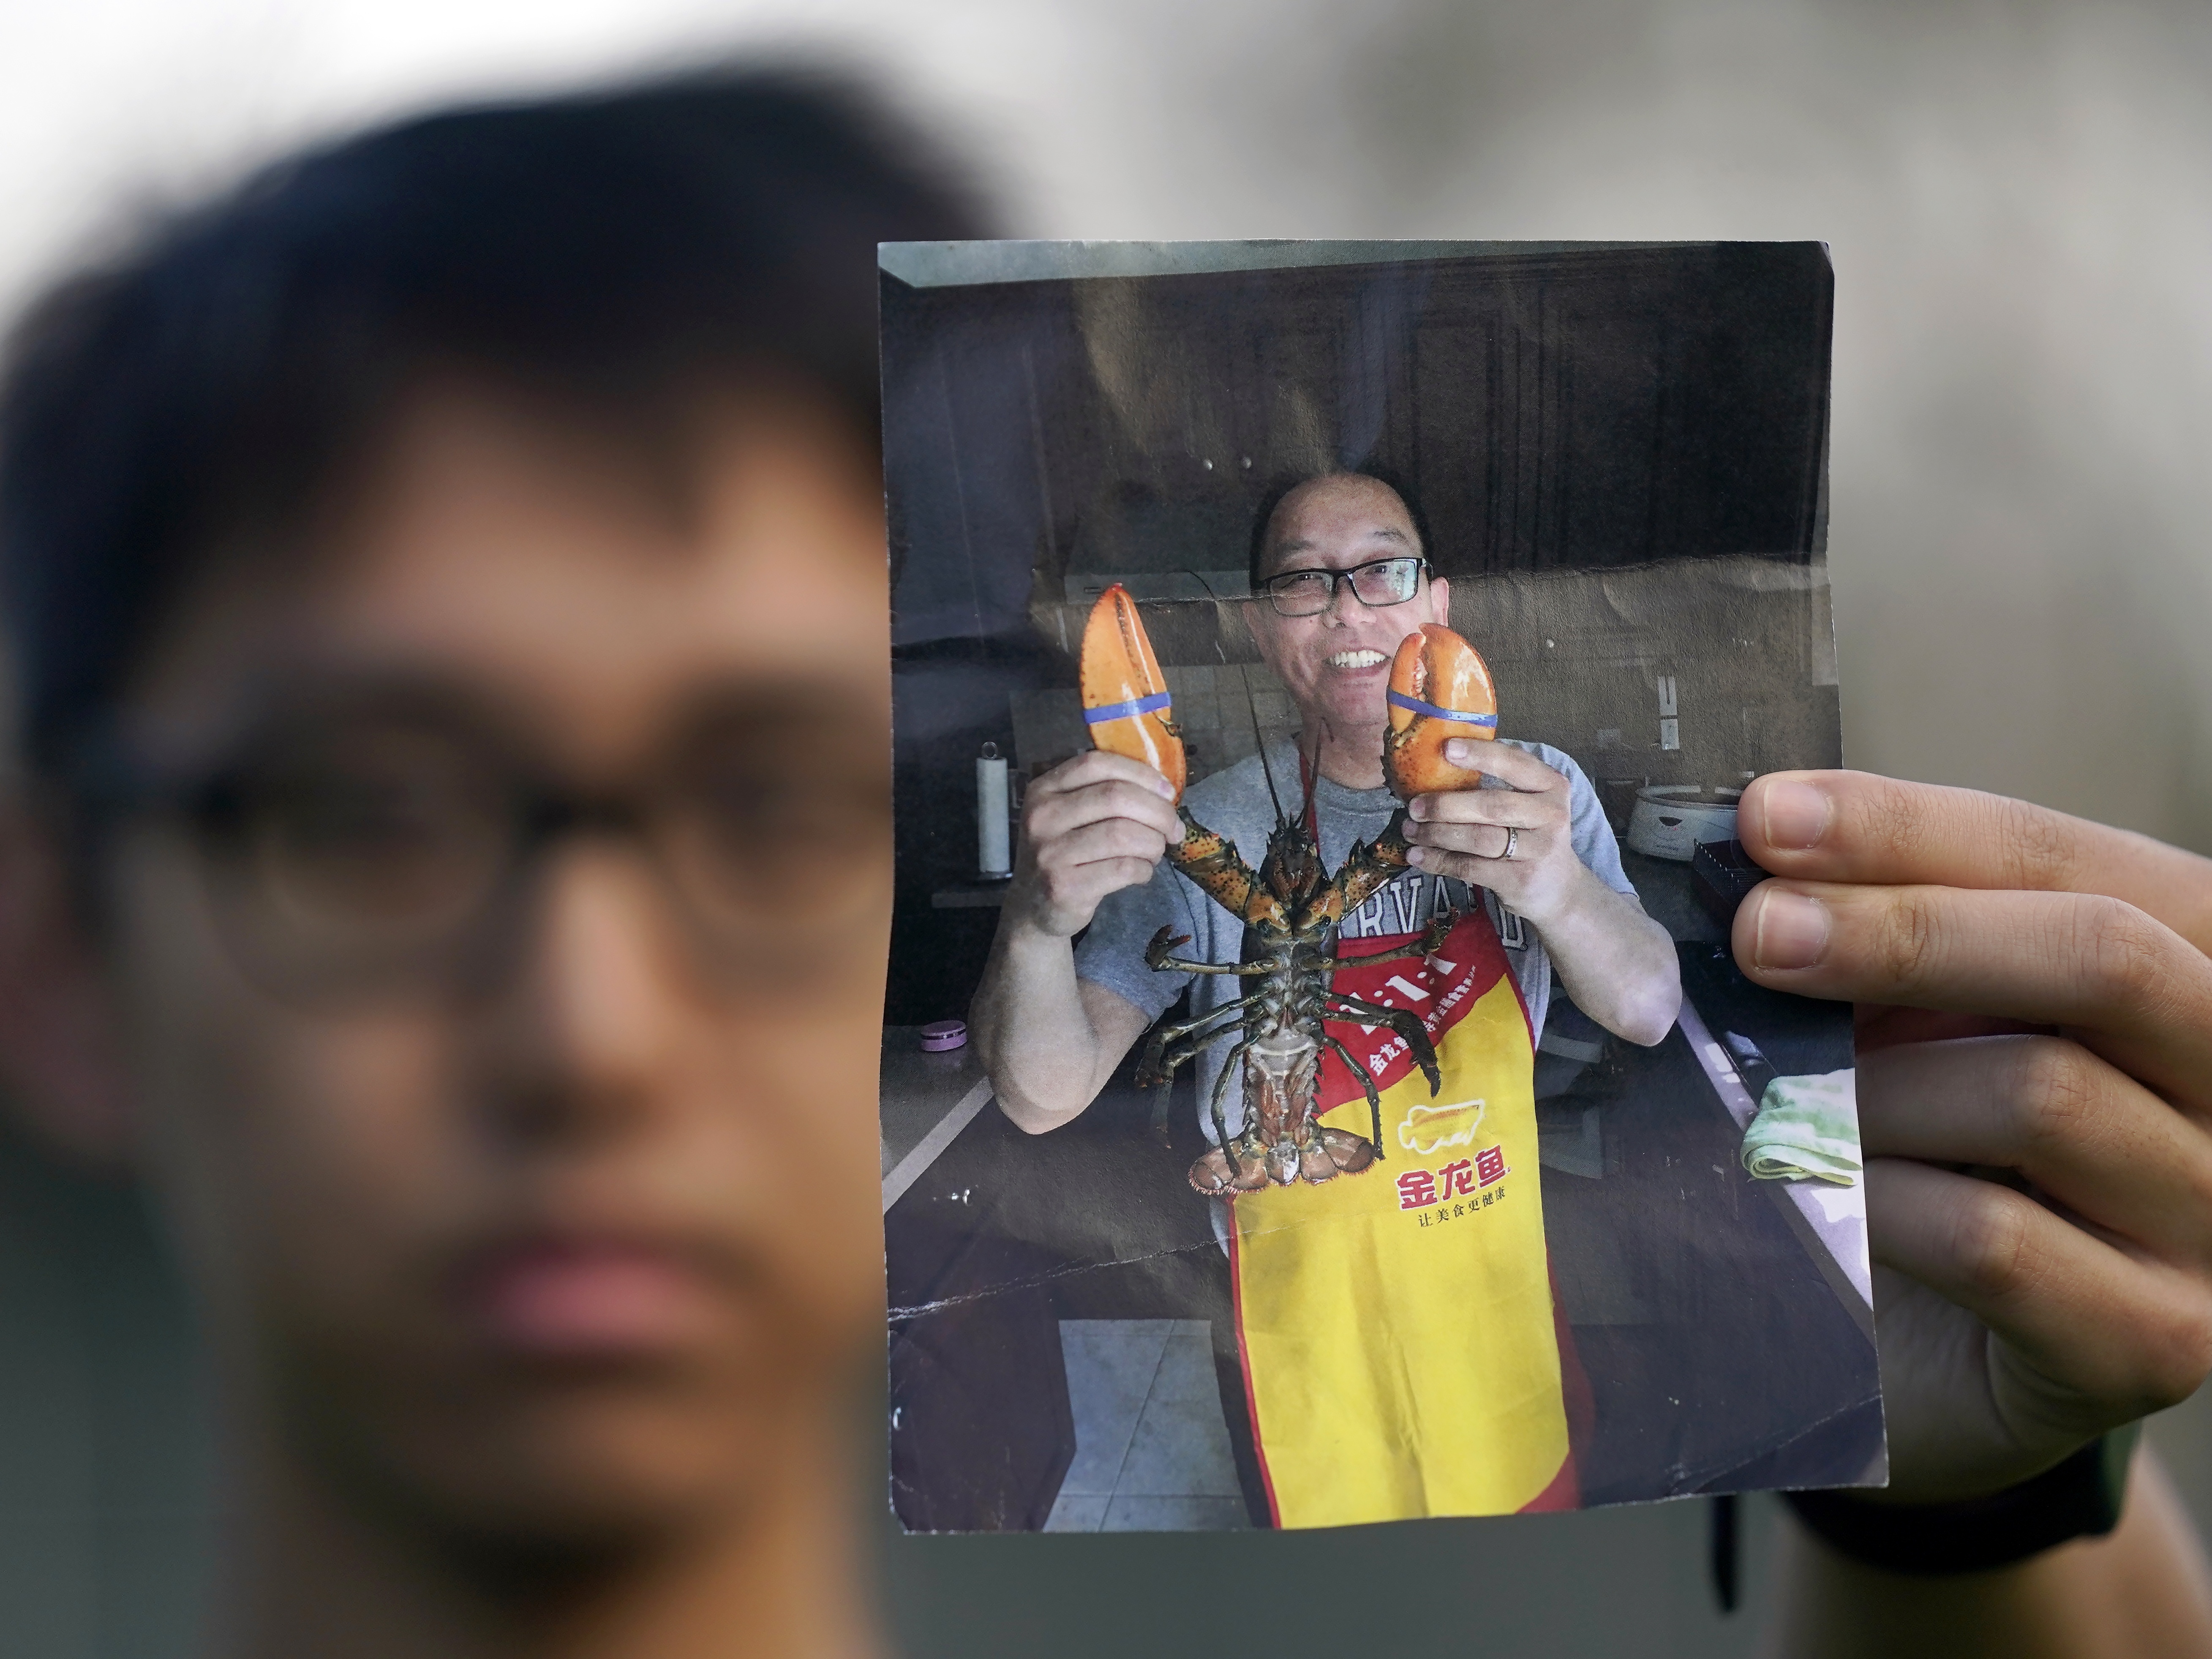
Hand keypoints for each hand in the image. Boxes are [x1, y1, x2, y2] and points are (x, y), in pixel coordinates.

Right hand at [1006, 750, 1181, 939]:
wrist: (1033, 909)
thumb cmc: (1064, 854)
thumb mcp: (1069, 816)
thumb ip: (1103, 794)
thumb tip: (1163, 789)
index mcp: (1044, 789)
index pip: (1097, 763)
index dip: (1141, 773)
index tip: (1167, 792)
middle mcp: (1042, 816)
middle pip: (1116, 797)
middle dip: (1158, 812)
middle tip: (1174, 829)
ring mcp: (1050, 853)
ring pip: (1124, 834)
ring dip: (1153, 844)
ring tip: (1155, 852)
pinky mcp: (1064, 886)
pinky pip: (1123, 868)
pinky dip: (1144, 869)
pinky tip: (1141, 872)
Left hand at [1401, 737, 1584, 924]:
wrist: (1559, 888)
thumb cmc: (1531, 834)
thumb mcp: (1530, 804)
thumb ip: (1500, 784)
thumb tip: (1436, 764)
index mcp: (1551, 785)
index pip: (1515, 763)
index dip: (1481, 754)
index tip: (1446, 748)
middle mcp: (1550, 815)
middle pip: (1492, 806)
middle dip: (1446, 804)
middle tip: (1414, 806)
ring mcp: (1538, 850)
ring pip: (1478, 839)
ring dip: (1437, 834)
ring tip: (1409, 830)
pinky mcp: (1520, 880)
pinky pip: (1470, 868)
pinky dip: (1439, 861)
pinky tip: (1417, 856)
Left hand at [1733, 771, 2211, 1501]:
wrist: (1939, 1356)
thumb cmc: (1936, 1152)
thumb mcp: (1924, 1018)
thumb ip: (1886, 936)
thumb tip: (1768, 849)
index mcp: (2198, 968)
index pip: (2074, 860)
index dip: (1914, 827)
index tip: (1768, 818)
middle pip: (2103, 957)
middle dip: (1908, 931)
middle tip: (1760, 935)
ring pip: (2043, 1096)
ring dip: (1878, 1089)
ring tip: (1789, 1105)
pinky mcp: (2155, 1340)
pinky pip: (1999, 1238)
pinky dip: (1881, 1201)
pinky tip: (1821, 1196)